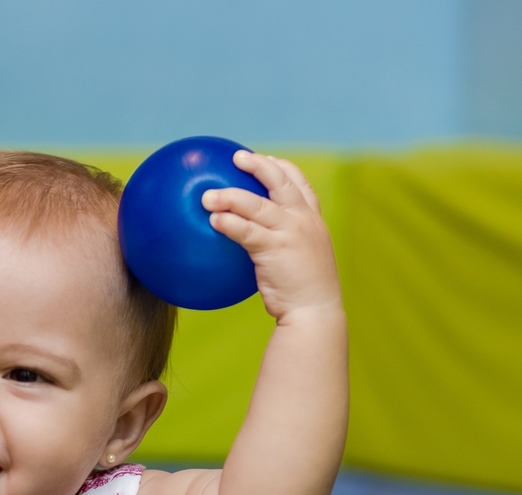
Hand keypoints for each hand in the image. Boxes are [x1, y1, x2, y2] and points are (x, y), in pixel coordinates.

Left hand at [202, 152, 340, 321]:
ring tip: (207, 195)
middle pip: (280, 181)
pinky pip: (246, 231)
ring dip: (230, 196)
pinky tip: (213, 220)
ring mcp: (291, 232)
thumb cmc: (302, 291)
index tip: (266, 158)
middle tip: (236, 157)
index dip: (282, 167)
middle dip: (258, 165)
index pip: (301, 184)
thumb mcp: (299, 259)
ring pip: (256, 204)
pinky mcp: (275, 248)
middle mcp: (304, 220)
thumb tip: (253, 240)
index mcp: (313, 220)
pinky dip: (228, 222)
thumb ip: (282, 243)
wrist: (314, 311)